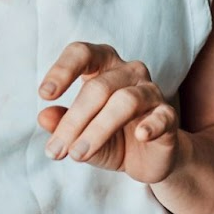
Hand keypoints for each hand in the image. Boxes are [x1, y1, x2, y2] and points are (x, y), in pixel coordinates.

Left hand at [38, 42, 183, 184]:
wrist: (149, 160)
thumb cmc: (112, 138)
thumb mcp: (80, 134)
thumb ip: (63, 124)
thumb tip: (44, 116)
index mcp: (103, 67)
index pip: (82, 53)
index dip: (63, 69)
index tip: (45, 94)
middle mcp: (129, 72)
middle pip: (99, 87)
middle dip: (74, 120)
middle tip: (55, 150)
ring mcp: (151, 92)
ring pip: (125, 101)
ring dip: (98, 130)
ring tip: (78, 154)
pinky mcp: (168, 116)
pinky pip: (161, 116)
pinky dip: (151, 124)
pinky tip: (140, 135)